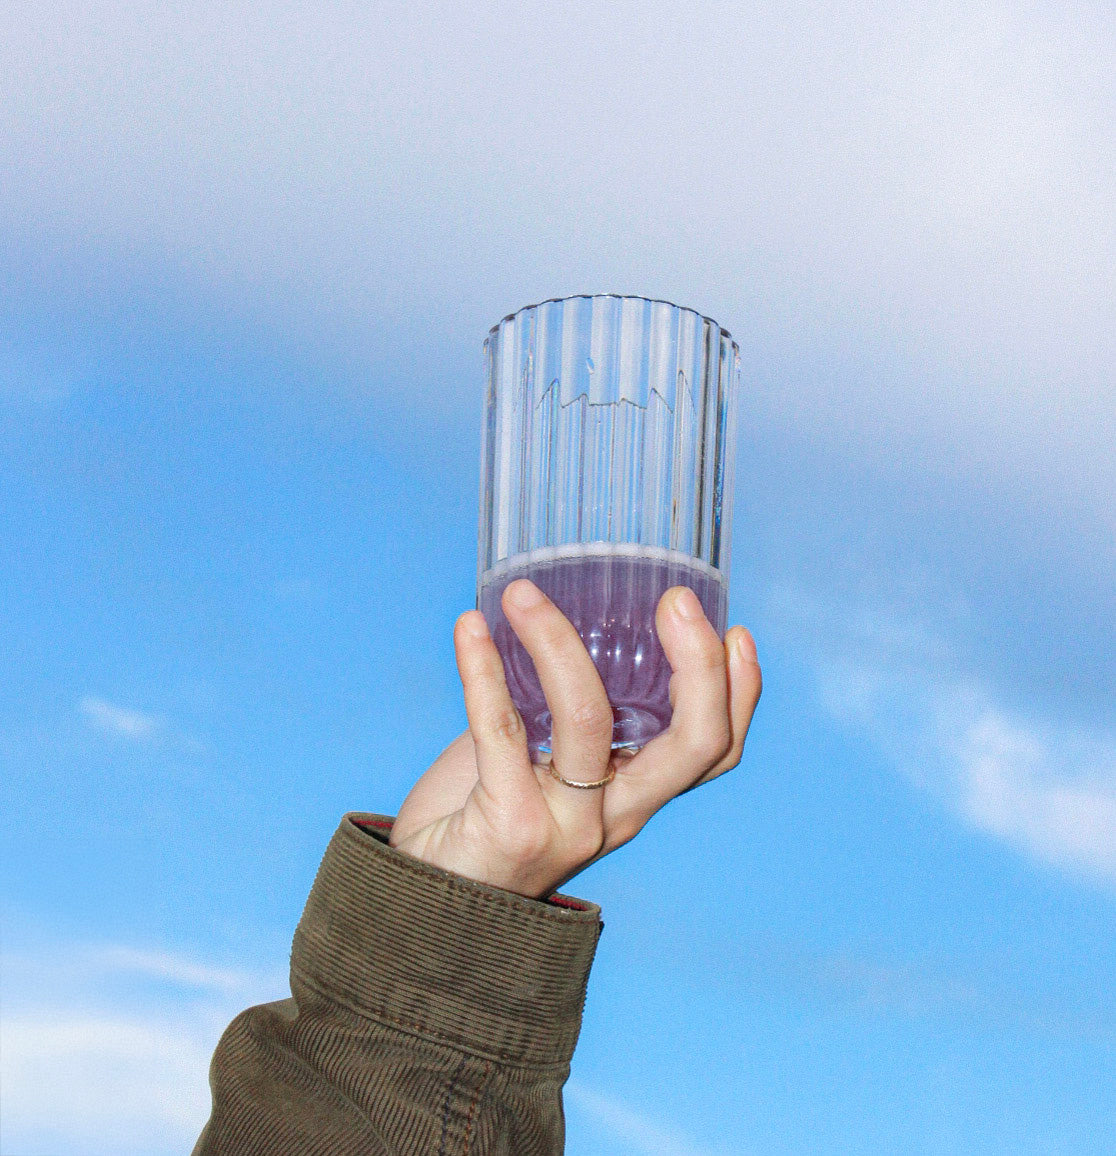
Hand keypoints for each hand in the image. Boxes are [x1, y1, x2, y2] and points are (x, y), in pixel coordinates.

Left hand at [390, 580, 761, 898]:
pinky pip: (500, 729)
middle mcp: (617, 814)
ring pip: (589, 719)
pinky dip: (482, 671)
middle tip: (676, 600)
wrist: (424, 900)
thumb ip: (561, 707)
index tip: (736, 631)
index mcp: (635, 794)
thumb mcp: (543, 761)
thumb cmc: (485, 815)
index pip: (713, 750)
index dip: (738, 692)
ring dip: (558, 641)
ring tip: (523, 594)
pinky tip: (468, 630)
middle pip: (693, 744)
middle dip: (698, 663)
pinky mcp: (511, 823)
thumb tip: (556, 615)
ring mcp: (568, 824)